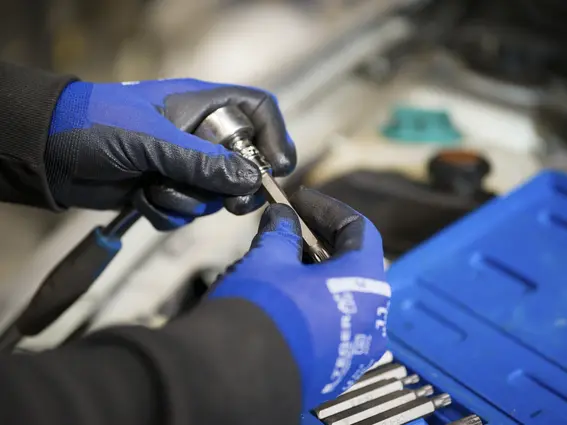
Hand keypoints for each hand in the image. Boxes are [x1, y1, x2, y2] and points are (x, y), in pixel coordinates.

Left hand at [46, 79, 295, 228]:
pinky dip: (167, 211)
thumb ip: (202, 160)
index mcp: (203, 106)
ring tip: (153, 188)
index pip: (257, 111)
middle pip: (243, 162)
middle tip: (231, 204)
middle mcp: (199, 135)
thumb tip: (250, 180)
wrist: (49, 152)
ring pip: (213, 194)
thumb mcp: (152, 138)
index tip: (278, 167)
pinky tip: (141, 198)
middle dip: (233, 187)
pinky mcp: (166, 189)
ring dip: (186, 200)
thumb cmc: (97, 124)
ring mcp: (183, 164)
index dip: (275, 135)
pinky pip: (186, 211)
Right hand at [209, 188, 390, 408]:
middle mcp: (372, 319)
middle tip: (291, 226)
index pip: (360, 230)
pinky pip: (333, 326)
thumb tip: (283, 217)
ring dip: (317, 274)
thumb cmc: (261, 308)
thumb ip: (281, 231)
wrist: (237, 379)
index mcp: (365, 285)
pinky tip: (285, 298)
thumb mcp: (269, 258)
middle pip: (354, 265)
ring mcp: (356, 350)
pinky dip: (314, 304)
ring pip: (343, 298)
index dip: (328, 208)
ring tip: (283, 260)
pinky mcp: (335, 371)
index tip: (300, 198)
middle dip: (321, 241)